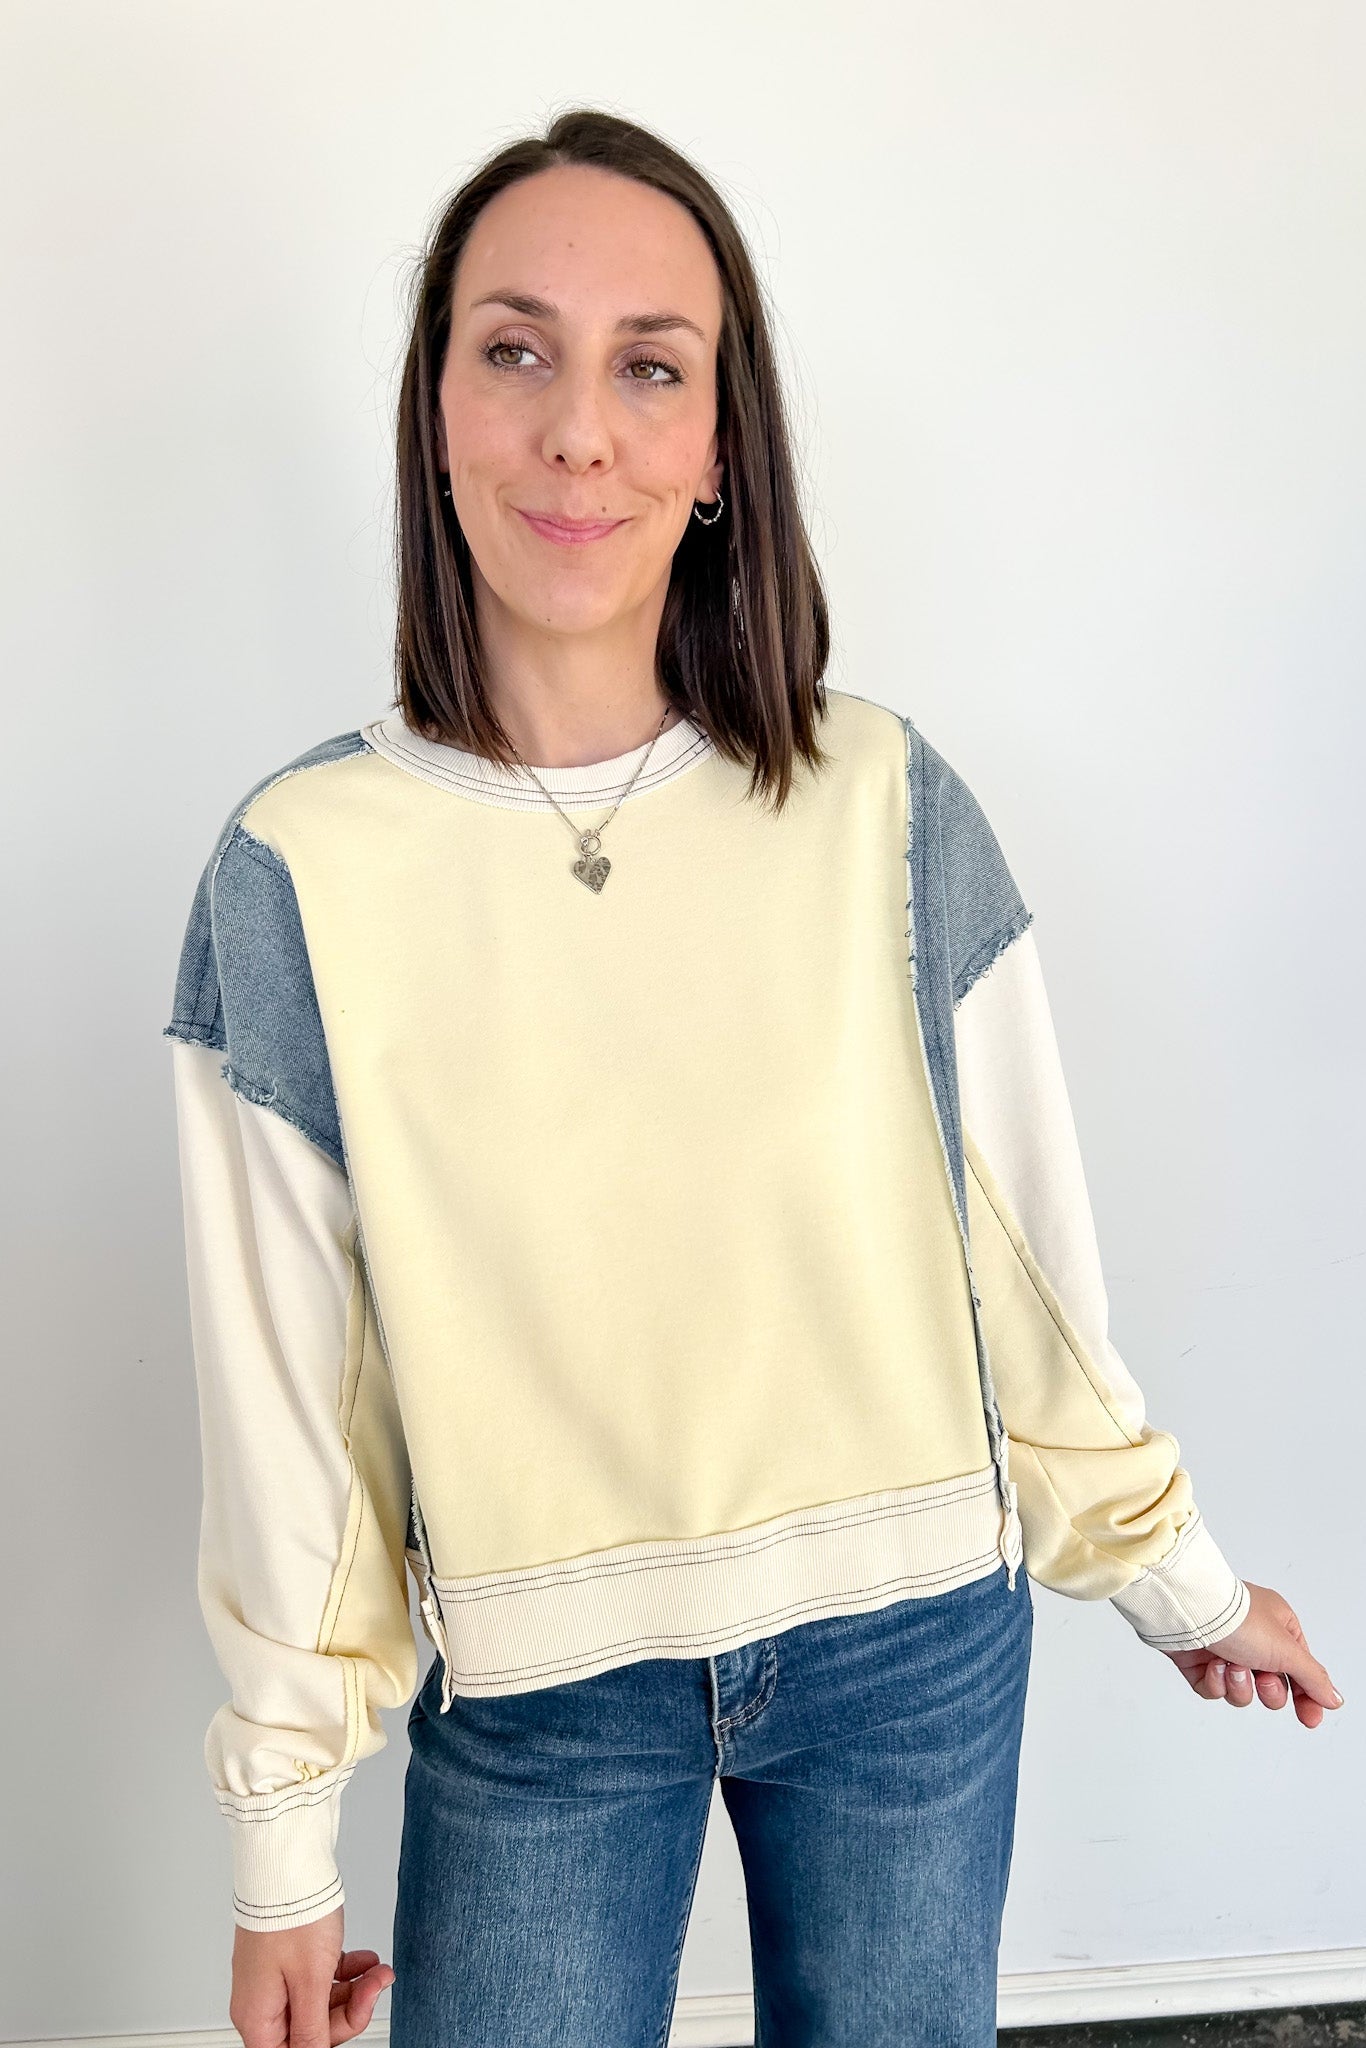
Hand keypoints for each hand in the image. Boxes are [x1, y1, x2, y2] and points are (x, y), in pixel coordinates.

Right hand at [230, 1906, 394, 2047]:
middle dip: (350, 2010)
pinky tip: (364, 1961)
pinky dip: (343, 1972)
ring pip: (319, 2002)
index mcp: (257, 2017)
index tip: (357, 2017)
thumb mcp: (311, 1981)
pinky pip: (318, 1979)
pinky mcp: (287, 1958)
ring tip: (377, 1970)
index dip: (326, 2041)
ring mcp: (274, 1978)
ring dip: (353, 1989)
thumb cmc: (292, 1915)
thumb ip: (312, 2031)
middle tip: (376, 1986)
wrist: (287, 1861)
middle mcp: (261, 2002)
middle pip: (310, 2030)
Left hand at [1161, 1580, 1344, 1728]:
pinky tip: (1212, 1665)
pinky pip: (1214, 1689)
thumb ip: (1312, 1677)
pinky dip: (1214, 1682)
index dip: (1307, 1697)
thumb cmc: (1238, 1618)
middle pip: (1272, 1686)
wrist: (1188, 1611)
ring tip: (1231, 1665)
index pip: (1300, 1670)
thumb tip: (1333, 1697)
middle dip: (1267, 1688)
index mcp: (1278, 1627)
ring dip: (1239, 1684)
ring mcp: (1224, 1649)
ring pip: (1242, 1691)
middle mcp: (1252, 1638)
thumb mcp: (1287, 1650)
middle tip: (1262, 1677)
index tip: (1309, 1719)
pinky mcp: (1198, 1661)